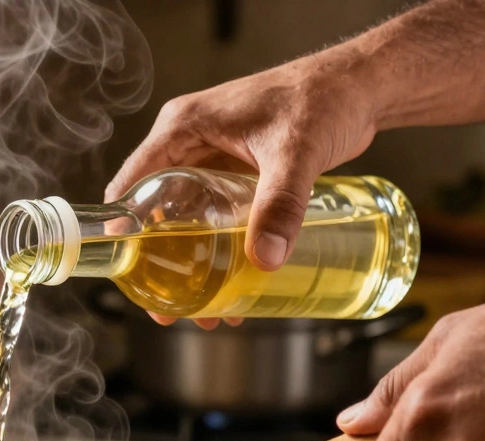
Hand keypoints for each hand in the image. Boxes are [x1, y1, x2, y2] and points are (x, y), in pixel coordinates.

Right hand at [107, 51, 377, 327]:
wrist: (360, 87)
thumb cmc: (322, 99)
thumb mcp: (294, 153)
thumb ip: (280, 204)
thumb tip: (265, 259)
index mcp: (182, 128)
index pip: (133, 181)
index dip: (124, 227)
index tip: (130, 270)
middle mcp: (189, 142)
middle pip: (155, 209)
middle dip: (160, 261)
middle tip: (170, 306)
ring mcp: (212, 158)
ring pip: (184, 218)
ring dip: (190, 262)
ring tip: (205, 308)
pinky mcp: (236, 171)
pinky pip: (213, 216)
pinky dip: (216, 248)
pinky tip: (233, 281)